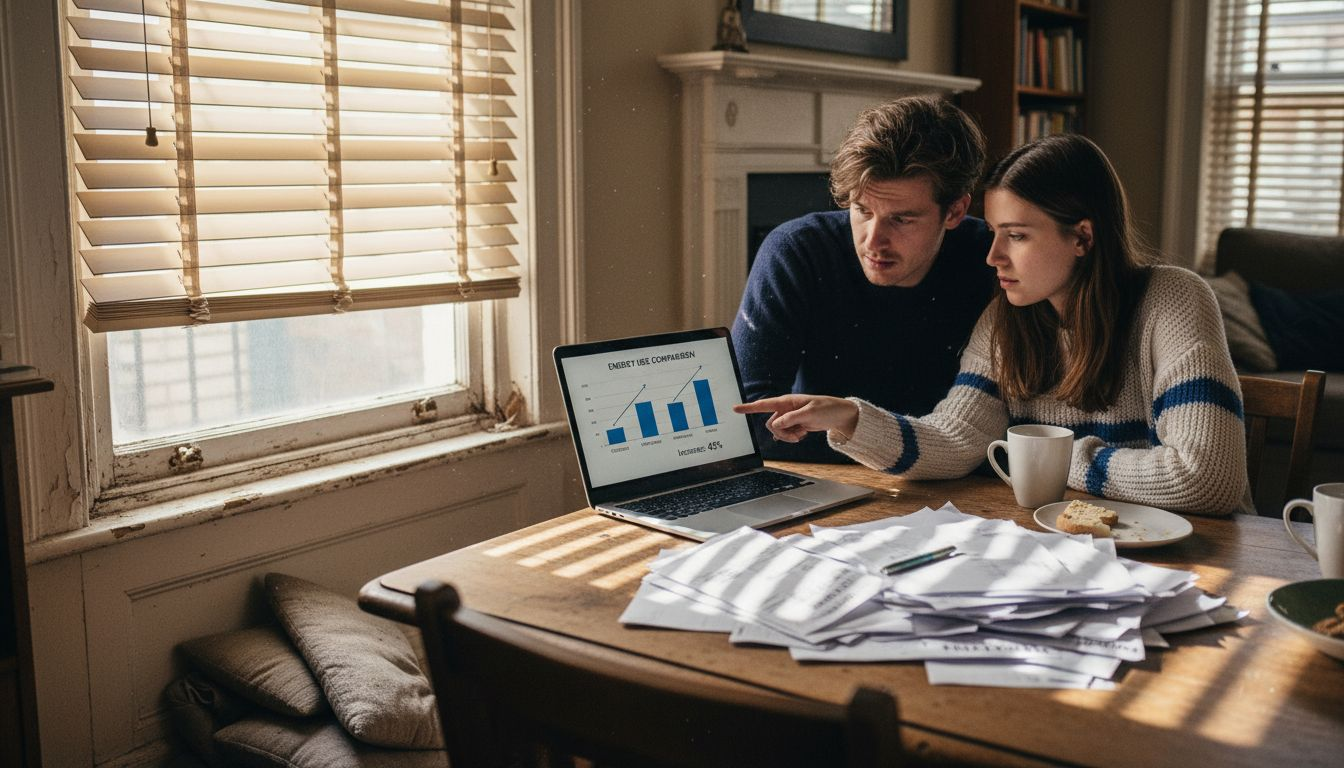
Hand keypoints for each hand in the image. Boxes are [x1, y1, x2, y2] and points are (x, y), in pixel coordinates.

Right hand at [733, 395, 859, 442]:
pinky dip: (792, 437)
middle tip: (797, 435)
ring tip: (802, 435)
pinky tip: (803, 434)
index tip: (734, 408)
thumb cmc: (827, 409)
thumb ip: (792, 418)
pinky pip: (785, 434)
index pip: (764, 405)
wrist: (839, 415)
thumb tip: (776, 424)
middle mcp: (785, 409)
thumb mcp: (810, 413)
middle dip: (781, 433)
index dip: (748, 408)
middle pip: (771, 424)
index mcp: (787, 401)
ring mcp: (789, 417)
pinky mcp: (794, 425)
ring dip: (788, 436)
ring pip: (777, 431)